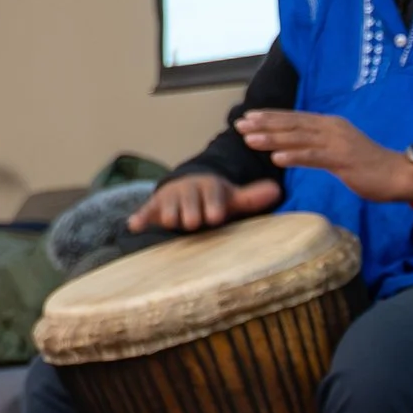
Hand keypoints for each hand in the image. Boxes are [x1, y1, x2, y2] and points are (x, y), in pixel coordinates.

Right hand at [127, 173, 283, 233]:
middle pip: (189, 203)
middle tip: (193, 222)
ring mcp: (170, 198)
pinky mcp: (154, 207)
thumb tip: (278, 190)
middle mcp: (188, 190)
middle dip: (191, 213)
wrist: (187, 188)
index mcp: (209, 186)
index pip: (212, 195)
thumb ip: (252, 197)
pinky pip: (146, 211)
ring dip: (171, 216)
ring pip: (169, 208)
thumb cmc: (214, 198)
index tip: (215, 216)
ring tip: (175, 222)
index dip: (213, 205)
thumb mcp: (232, 197)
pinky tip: (135, 225)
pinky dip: (141, 217)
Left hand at [233, 111, 412, 204]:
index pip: (295, 118)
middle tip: (239, 125)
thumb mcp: (341, 150)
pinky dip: (295, 156)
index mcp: (330, 124)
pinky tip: (277, 158)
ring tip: (249, 140)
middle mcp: (332, 128)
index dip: (270, 117)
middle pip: (292, 124)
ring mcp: (338, 143)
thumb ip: (320, 145)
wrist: (400, 175)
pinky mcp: (344, 160)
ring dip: (272, 139)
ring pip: (299, 139)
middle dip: (264, 124)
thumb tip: (296, 147)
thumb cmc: (370, 166)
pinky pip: (315, 157)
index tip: (247, 118)